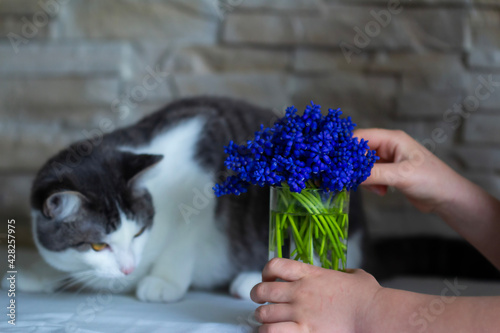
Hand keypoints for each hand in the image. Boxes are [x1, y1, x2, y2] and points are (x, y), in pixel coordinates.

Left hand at [251, 258, 381, 332]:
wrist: (375, 315)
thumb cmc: (369, 296)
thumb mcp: (354, 276)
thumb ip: (344, 274)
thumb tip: (345, 275)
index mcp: (310, 274)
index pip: (275, 265)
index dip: (266, 272)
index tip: (268, 279)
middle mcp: (300, 291)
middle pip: (263, 290)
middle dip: (257, 296)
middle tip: (260, 302)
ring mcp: (301, 312)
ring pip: (264, 313)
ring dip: (262, 318)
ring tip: (265, 322)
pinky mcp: (305, 331)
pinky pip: (272, 331)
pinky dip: (267, 332)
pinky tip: (270, 332)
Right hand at [354, 129, 464, 212]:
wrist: (448, 198)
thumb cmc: (431, 180)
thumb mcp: (400, 175)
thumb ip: (373, 173)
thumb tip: (348, 174)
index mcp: (392, 139)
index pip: (360, 137)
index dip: (347, 148)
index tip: (336, 163)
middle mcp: (389, 146)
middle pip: (359, 151)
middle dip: (355, 166)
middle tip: (353, 180)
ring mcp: (389, 159)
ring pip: (363, 165)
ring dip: (365, 178)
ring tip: (377, 189)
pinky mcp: (390, 172)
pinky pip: (370, 175)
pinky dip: (372, 184)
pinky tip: (382, 192)